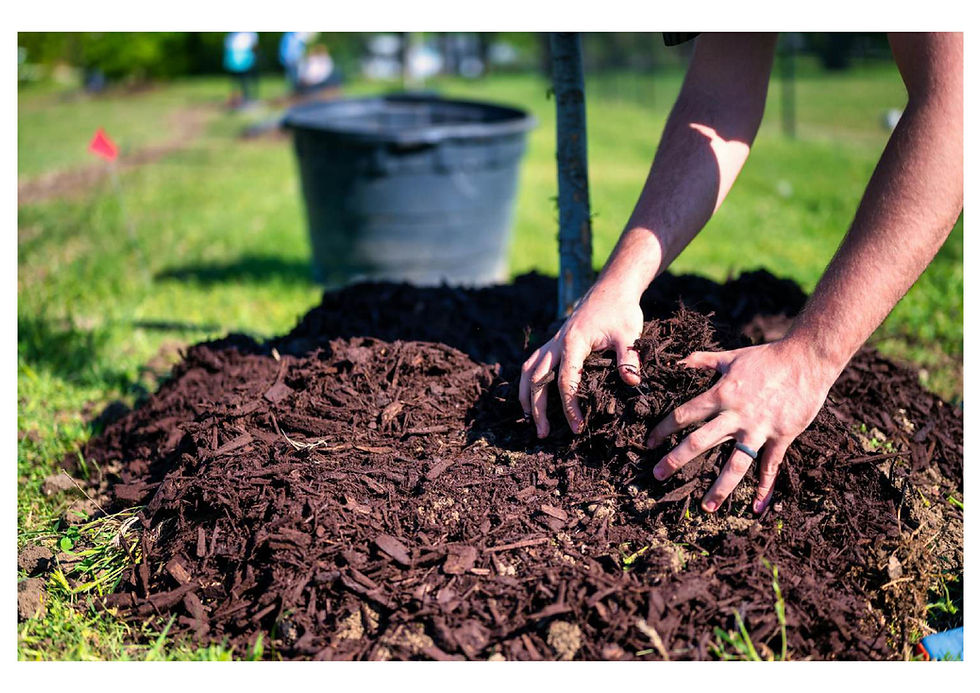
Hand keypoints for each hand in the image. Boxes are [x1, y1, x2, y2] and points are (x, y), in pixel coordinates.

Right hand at [519, 281, 643, 437]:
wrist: (611, 288)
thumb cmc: (621, 311)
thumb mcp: (629, 334)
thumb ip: (629, 358)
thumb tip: (632, 382)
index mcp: (573, 343)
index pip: (565, 381)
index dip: (569, 406)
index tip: (577, 427)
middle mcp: (557, 343)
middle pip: (537, 379)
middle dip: (537, 408)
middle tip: (543, 434)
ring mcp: (553, 342)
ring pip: (528, 371)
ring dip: (526, 396)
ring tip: (529, 420)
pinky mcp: (554, 342)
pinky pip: (533, 363)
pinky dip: (528, 381)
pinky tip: (531, 396)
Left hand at [646, 338, 838, 513]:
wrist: (807, 359)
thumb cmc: (767, 357)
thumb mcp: (731, 356)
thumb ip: (702, 360)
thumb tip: (679, 361)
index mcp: (720, 394)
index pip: (684, 415)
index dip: (663, 429)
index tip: (650, 442)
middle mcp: (736, 415)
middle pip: (699, 442)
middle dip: (676, 460)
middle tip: (658, 476)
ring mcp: (759, 429)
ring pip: (735, 464)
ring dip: (720, 487)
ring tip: (707, 507)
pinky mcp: (782, 437)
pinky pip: (770, 466)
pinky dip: (765, 488)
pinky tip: (757, 507)